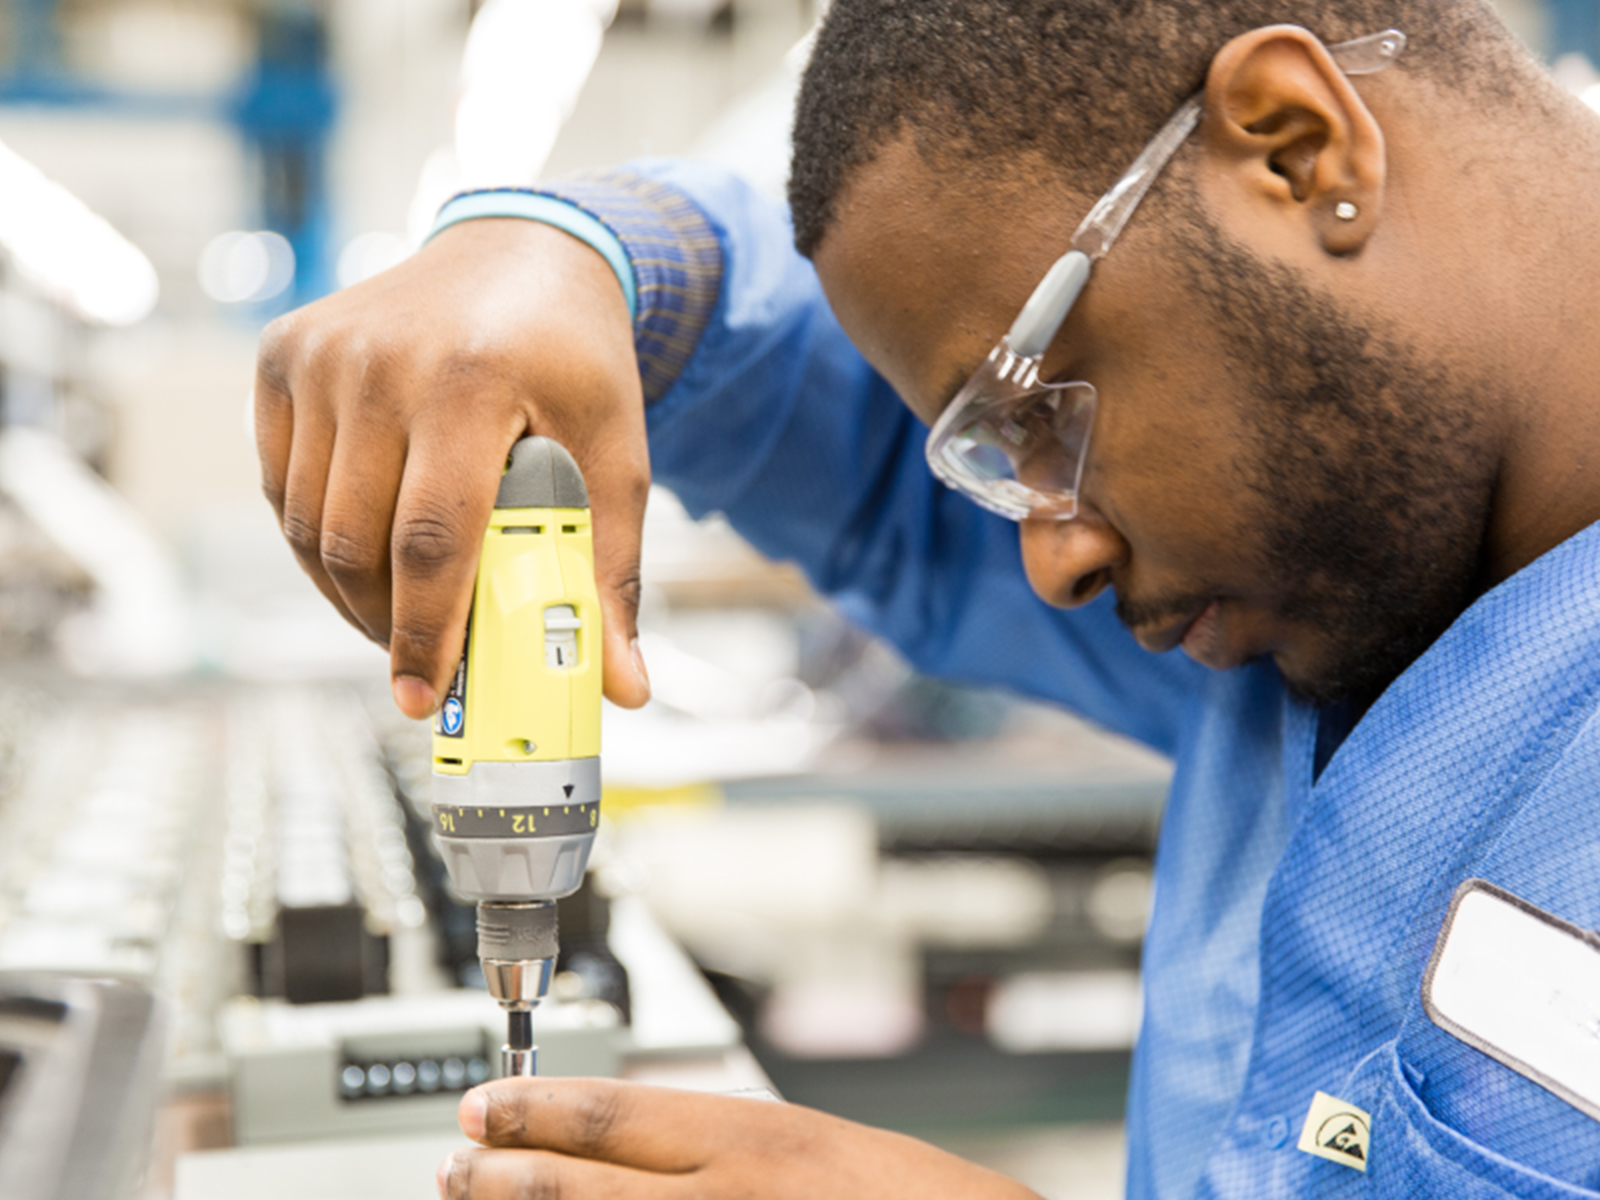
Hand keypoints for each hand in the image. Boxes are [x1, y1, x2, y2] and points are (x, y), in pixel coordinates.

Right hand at [254, 218, 652, 715]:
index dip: (426, 633)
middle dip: (386, 625)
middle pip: (357, 543)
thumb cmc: (575, 363)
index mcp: (471, 380)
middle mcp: (379, 360)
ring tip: (402, 618)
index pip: (432, 538)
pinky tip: (369, 556)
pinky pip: (282, 487)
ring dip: (349, 594)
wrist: (523, 252)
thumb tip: (622, 688)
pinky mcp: (282, 356)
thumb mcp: (615, 456)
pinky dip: (318, 542)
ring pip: (307, 526)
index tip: (426, 697)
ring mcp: (320, 354)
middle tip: (424, 666)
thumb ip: (611, 571)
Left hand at [436, 1078, 1042, 1199]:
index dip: (534, 1111)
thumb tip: (617, 1148)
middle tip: (452, 1166)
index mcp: (755, 1139)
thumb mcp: (808, 1146)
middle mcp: (732, 1197)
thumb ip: (720, 1149)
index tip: (482, 1107)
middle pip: (582, 1185)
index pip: (616, 1115)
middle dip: (504, 1177)